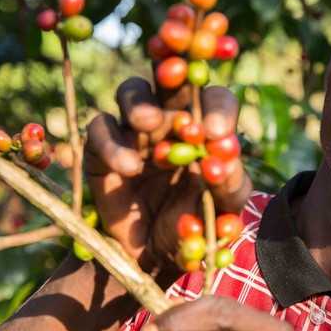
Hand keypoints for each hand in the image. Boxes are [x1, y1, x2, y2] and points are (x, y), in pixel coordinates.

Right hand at [84, 76, 251, 270]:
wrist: (155, 258)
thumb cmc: (195, 224)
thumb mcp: (222, 209)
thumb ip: (230, 184)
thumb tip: (226, 158)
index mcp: (207, 127)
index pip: (216, 100)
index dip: (218, 108)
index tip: (216, 132)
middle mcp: (171, 119)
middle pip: (171, 79)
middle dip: (173, 73)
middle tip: (177, 84)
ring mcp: (134, 130)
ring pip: (132, 91)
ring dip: (140, 102)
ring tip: (149, 124)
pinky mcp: (101, 148)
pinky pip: (100, 129)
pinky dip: (112, 144)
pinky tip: (129, 168)